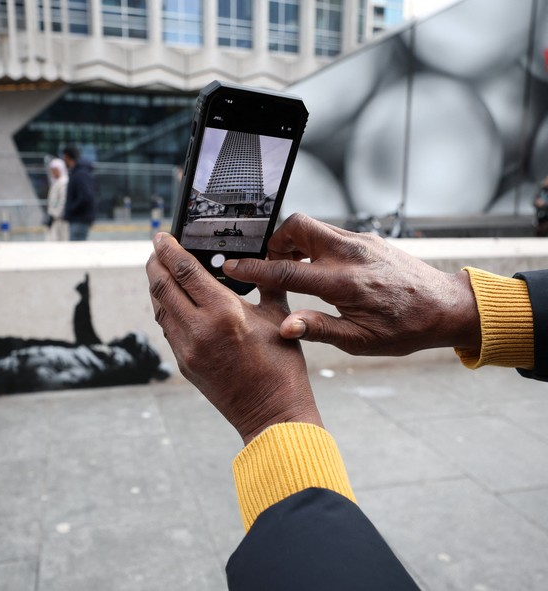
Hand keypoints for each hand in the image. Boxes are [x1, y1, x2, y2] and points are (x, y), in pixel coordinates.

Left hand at [146, 232, 321, 443]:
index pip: (184, 271)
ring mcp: (187, 349)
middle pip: (162, 286)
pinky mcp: (184, 364)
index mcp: (223, 312)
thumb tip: (253, 261)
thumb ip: (262, 284)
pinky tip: (171, 300)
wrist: (272, 413)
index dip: (168, 250)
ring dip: (156, 286)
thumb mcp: (277, 316)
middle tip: (155, 249)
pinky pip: (167, 328)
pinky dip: (165, 309)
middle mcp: (199, 329)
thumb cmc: (281, 366)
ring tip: (159, 270)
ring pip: (160, 308)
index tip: (161, 237)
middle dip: (155, 264)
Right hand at [223, 213, 480, 355]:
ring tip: (295, 269)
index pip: (286, 270)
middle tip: (271, 263)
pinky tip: (319, 269)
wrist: (447, 307)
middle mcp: (350, 254)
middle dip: (275, 240)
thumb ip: (319, 329)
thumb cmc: (407, 328)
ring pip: (313, 225)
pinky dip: (315, 244)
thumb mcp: (361, 341)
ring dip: (294, 241)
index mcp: (344, 282)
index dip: (254, 268)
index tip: (232, 266)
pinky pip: (331, 233)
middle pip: (297, 225)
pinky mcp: (367, 239)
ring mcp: (360, 242)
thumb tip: (284, 326)